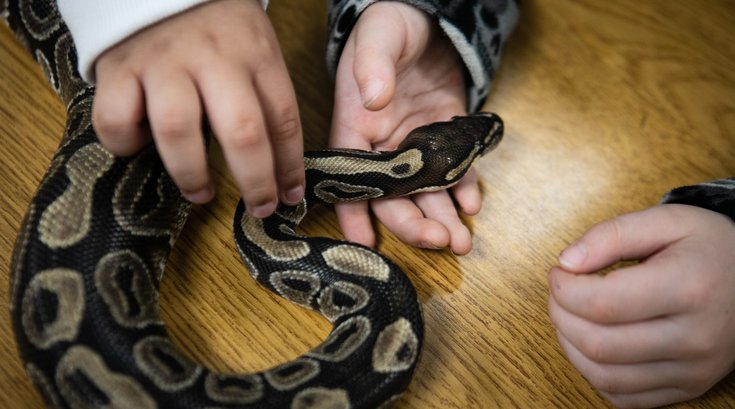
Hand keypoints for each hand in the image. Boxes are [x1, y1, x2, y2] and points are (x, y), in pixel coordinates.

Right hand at [92, 0, 304, 216]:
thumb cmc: (216, 28)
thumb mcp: (255, 50)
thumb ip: (266, 100)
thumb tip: (281, 173)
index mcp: (255, 53)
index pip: (284, 118)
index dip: (289, 165)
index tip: (290, 196)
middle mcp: (213, 58)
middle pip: (242, 131)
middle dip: (254, 181)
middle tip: (258, 208)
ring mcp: (163, 62)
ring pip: (178, 130)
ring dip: (193, 173)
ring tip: (201, 193)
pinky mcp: (118, 68)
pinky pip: (116, 119)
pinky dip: (126, 144)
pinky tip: (140, 146)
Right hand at [330, 2, 478, 253]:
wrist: (427, 18)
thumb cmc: (390, 25)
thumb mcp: (378, 38)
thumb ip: (372, 67)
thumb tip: (374, 98)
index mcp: (356, 127)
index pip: (350, 178)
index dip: (354, 213)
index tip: (366, 245)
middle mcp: (383, 146)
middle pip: (391, 197)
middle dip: (413, 224)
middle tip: (439, 241)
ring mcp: (416, 146)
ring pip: (425, 193)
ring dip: (442, 219)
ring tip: (462, 242)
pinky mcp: (445, 139)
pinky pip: (454, 171)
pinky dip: (464, 190)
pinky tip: (473, 203)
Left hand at [548, 204, 734, 407]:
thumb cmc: (708, 247)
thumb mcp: (667, 220)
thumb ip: (611, 235)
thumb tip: (567, 262)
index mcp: (690, 287)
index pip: (603, 303)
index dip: (564, 289)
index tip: (559, 272)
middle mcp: (695, 336)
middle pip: (599, 344)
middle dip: (561, 315)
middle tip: (560, 292)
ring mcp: (693, 369)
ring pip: (605, 376)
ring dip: (570, 346)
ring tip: (570, 316)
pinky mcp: (688, 388)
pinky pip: (623, 397)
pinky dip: (593, 372)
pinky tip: (590, 343)